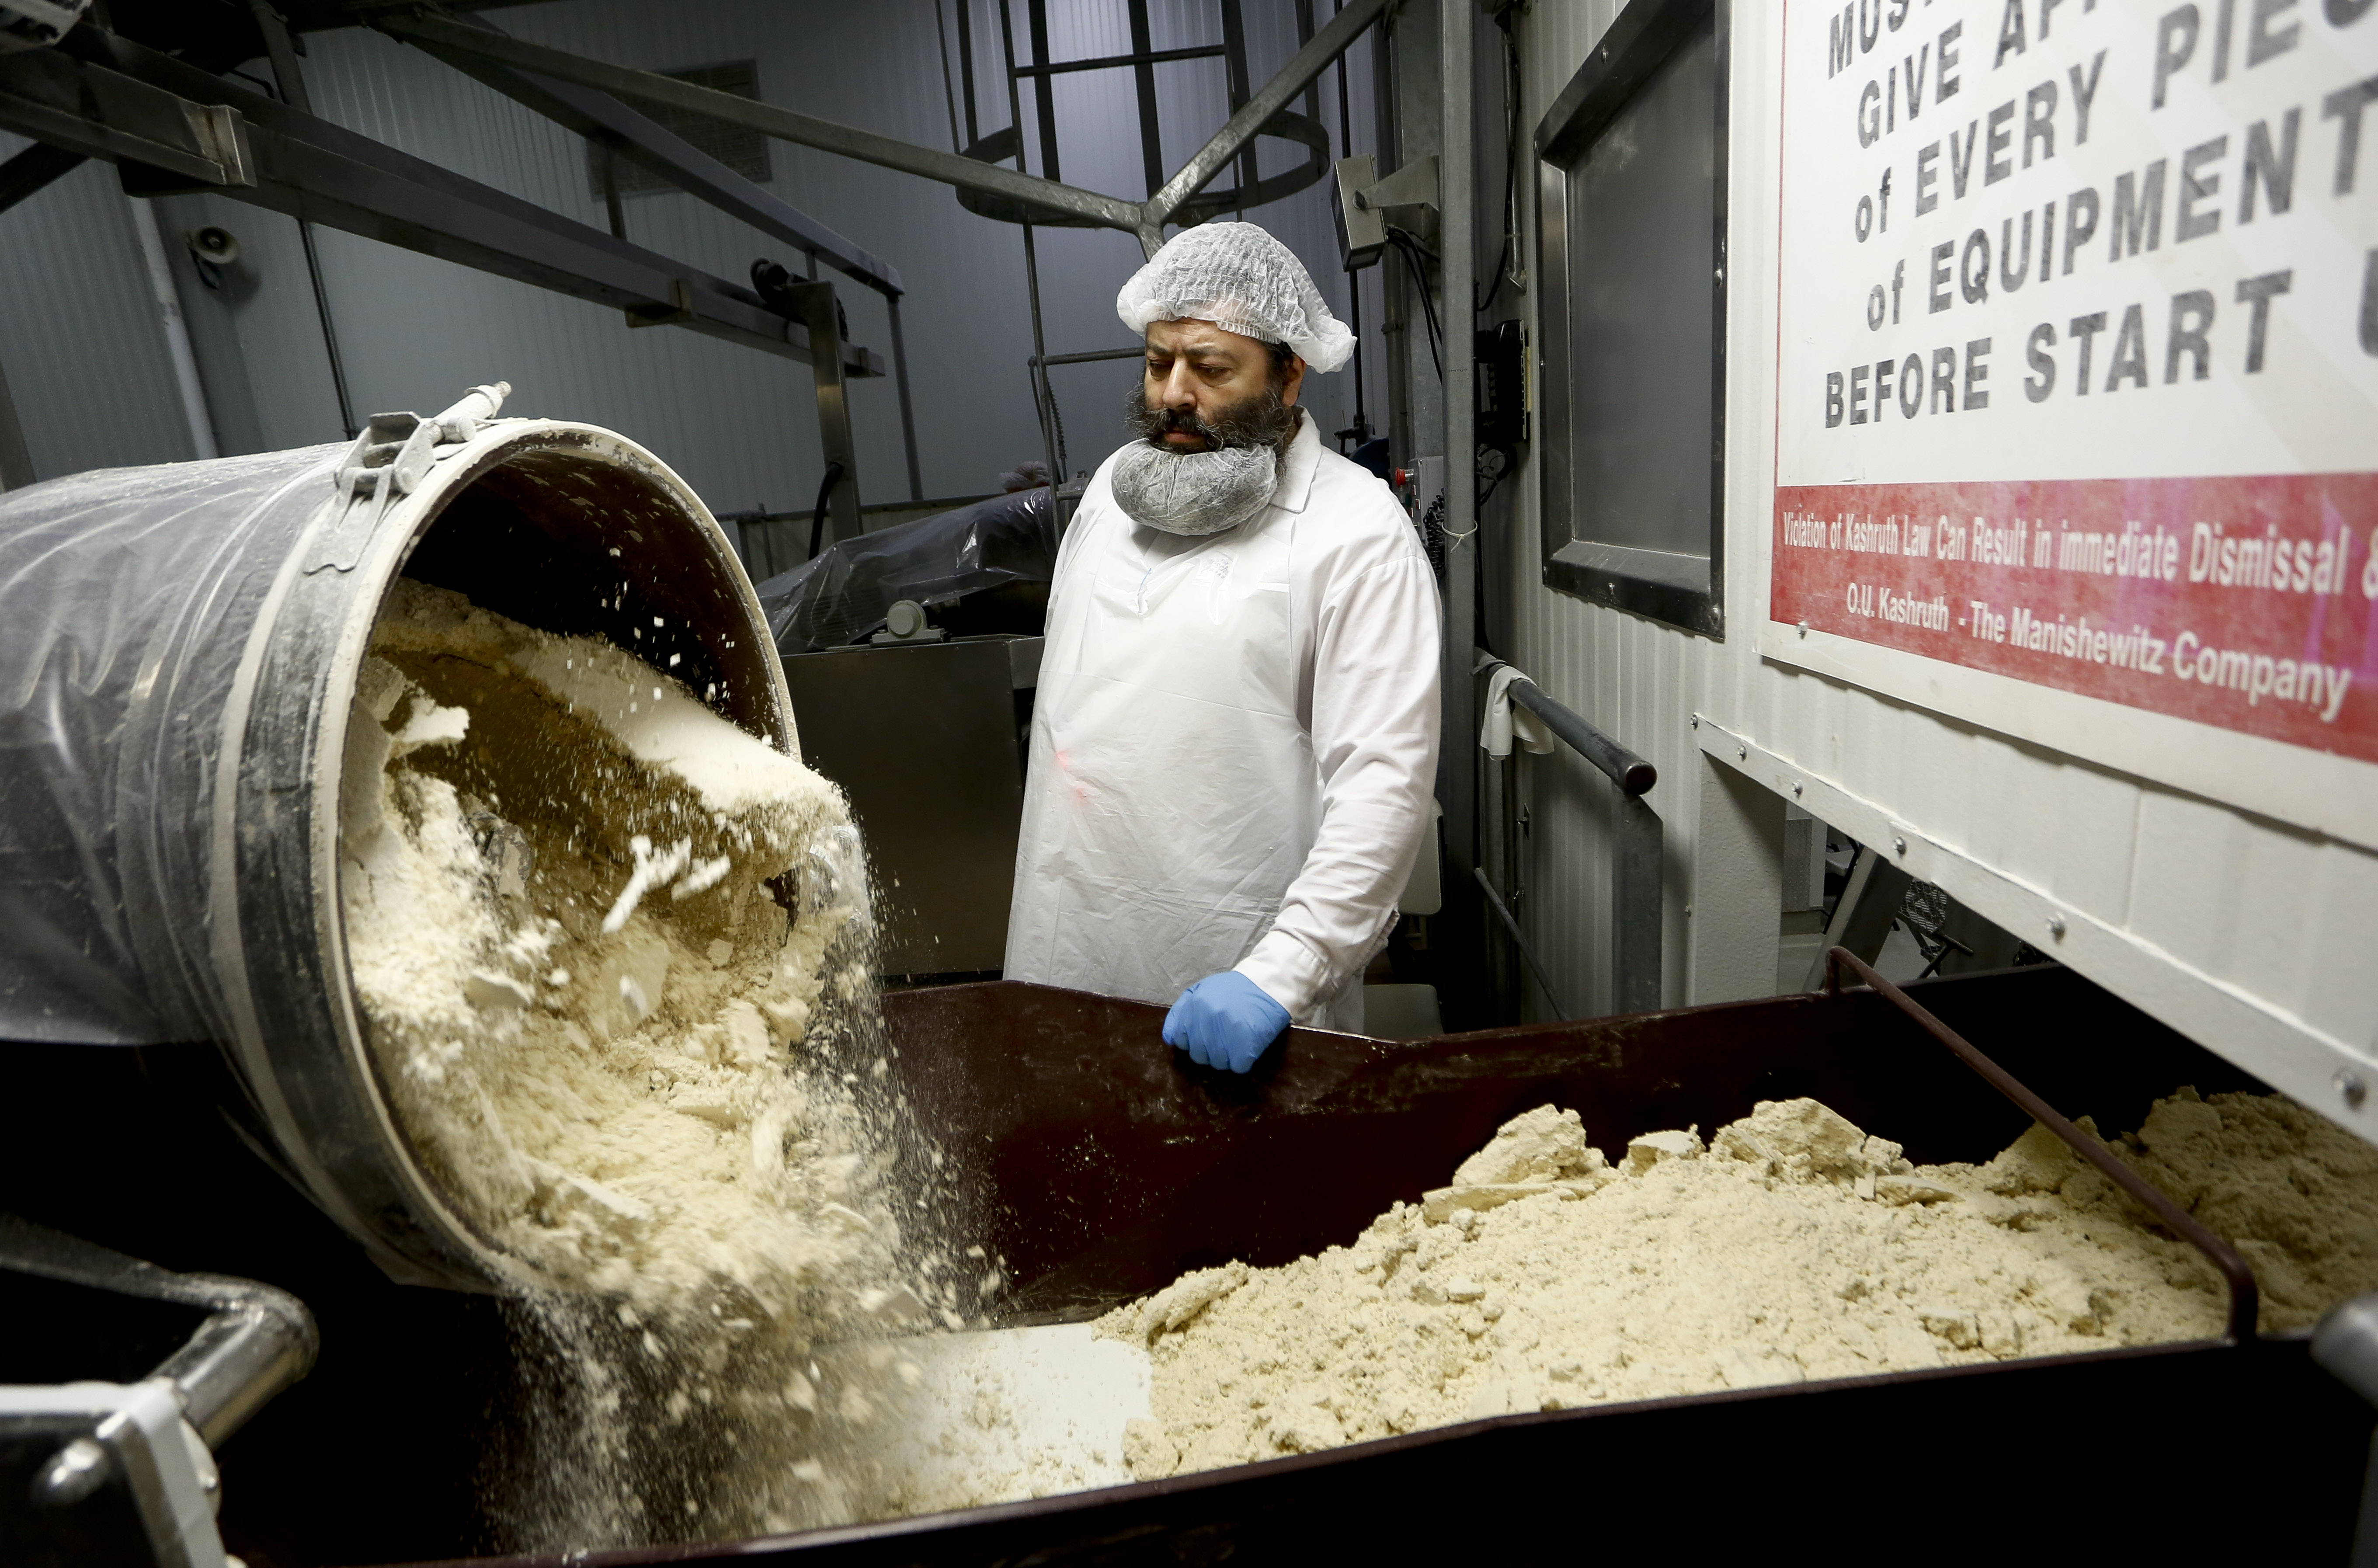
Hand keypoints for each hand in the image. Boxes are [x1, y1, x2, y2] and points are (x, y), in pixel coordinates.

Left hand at [1163, 971, 1290, 1073]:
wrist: (1269, 983)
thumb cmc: (1234, 988)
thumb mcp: (1201, 990)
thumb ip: (1180, 1012)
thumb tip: (1169, 1039)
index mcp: (1194, 1006)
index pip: (1181, 1040)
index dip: (1194, 1040)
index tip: (1206, 1034)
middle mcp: (1207, 1021)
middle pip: (1199, 1055)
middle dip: (1211, 1050)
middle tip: (1226, 1036)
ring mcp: (1226, 1034)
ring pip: (1218, 1063)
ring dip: (1228, 1056)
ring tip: (1238, 1039)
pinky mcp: (1246, 1046)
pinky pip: (1237, 1067)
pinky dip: (1242, 1061)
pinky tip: (1247, 1046)